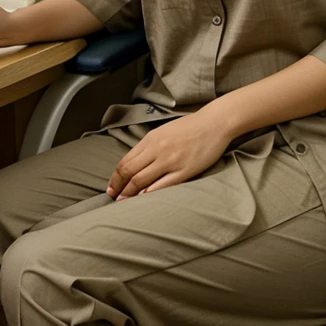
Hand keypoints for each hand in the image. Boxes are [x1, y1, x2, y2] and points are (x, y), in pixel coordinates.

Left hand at [106, 110, 231, 199]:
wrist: (214, 123)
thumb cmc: (190, 127)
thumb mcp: (164, 132)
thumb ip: (149, 146)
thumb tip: (135, 164)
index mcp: (151, 139)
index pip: (125, 161)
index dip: (115, 177)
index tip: (111, 187)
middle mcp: (157, 150)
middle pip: (130, 172)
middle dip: (119, 187)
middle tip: (114, 198)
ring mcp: (170, 161)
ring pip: (142, 180)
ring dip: (130, 193)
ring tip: (125, 203)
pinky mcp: (184, 171)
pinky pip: (163, 185)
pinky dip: (150, 194)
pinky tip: (144, 200)